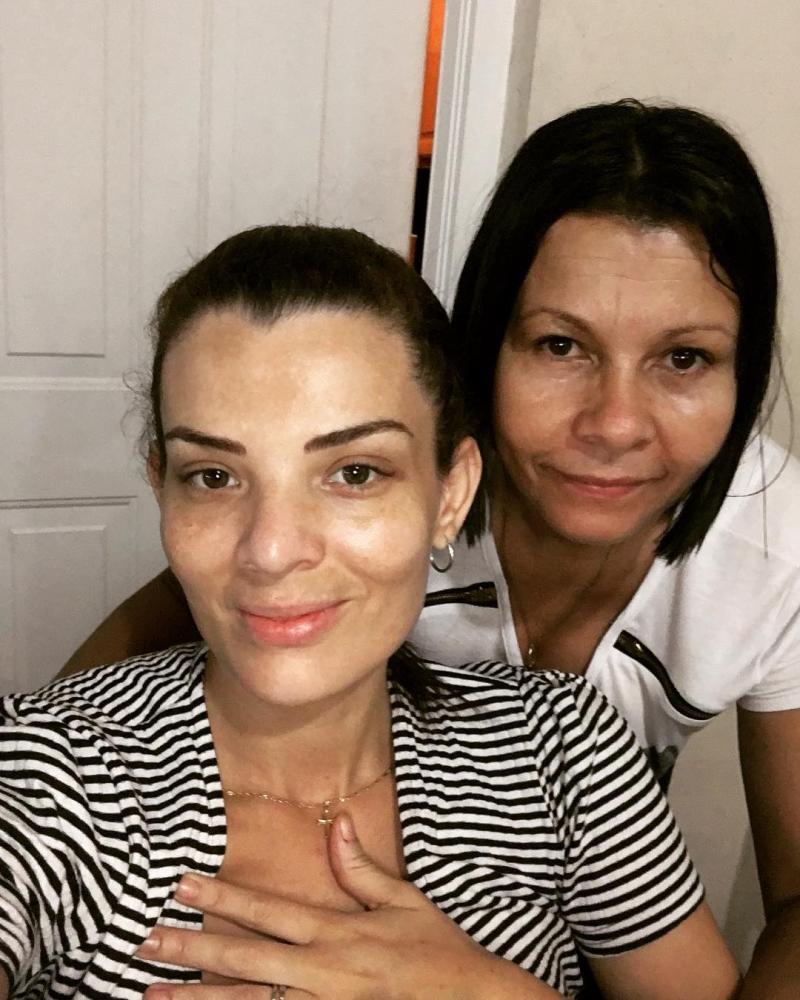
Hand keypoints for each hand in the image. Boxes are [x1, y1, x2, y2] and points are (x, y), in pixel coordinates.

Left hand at [138, 812, 556, 998]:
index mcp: (337, 931)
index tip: (180, 884)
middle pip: (244, 958)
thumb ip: (361, 866)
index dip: (221, 896)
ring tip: (153, 993)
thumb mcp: (403, 900)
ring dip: (198, 998)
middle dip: (191, 948)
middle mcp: (321, 971)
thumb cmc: (438, 953)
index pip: (267, 909)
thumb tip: (338, 821)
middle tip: (145, 942)